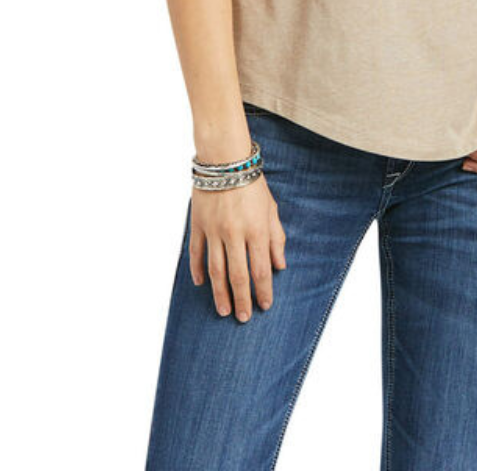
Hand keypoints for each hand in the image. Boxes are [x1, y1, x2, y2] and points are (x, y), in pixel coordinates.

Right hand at [189, 174, 287, 319]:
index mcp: (256, 229)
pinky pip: (196, 253)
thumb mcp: (271, 209)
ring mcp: (214, 230)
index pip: (261, 269)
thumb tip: (280, 266)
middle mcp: (235, 233)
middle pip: (238, 275)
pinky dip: (198, 270)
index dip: (263, 291)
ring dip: (220, 293)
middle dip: (242, 299)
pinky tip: (201, 284)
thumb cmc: (252, 183)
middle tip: (243, 318)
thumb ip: (276, 238)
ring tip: (224, 310)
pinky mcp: (198, 224)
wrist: (225, 158)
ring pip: (215, 270)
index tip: (264, 307)